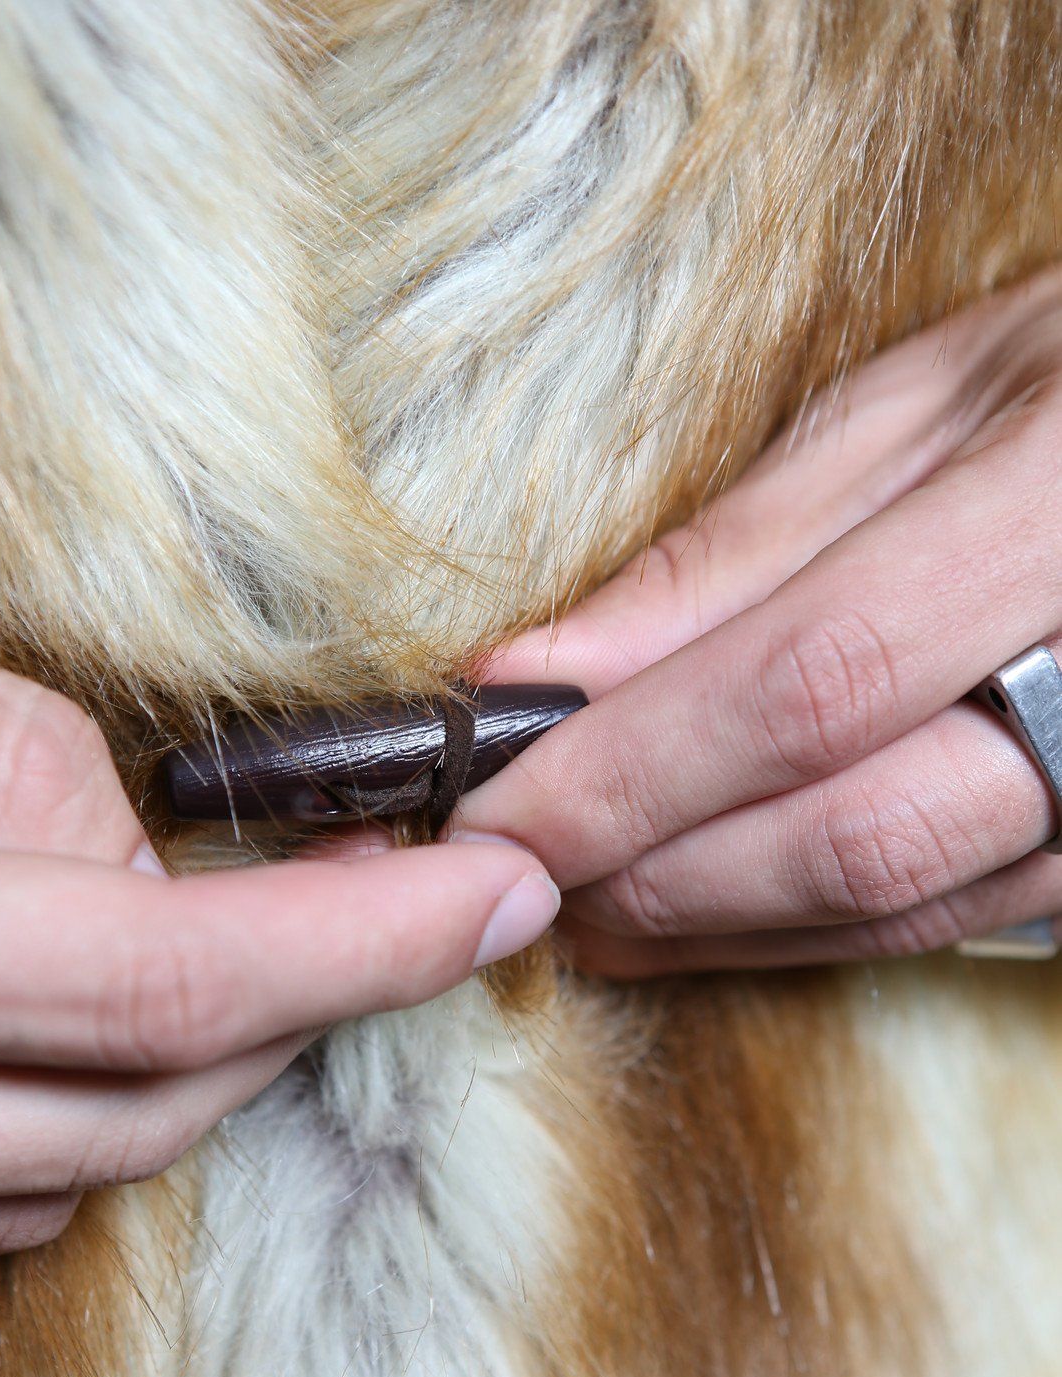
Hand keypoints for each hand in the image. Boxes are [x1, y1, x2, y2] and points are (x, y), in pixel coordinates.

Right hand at [0, 545, 557, 1345]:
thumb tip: (142, 853)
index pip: (160, 977)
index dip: (359, 945)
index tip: (496, 897)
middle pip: (133, 1110)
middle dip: (285, 1012)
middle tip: (351, 900)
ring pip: (43, 1197)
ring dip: (143, 1081)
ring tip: (136, 947)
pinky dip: (15, 1168)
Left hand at [460, 270, 1061, 974]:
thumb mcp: (931, 402)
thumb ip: (739, 547)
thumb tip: (543, 673)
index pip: (814, 682)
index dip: (633, 764)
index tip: (490, 797)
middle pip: (849, 836)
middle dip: (643, 866)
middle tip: (502, 862)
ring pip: (884, 909)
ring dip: (696, 921)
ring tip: (565, 893)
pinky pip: (929, 927)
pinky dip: (784, 929)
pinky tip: (681, 908)